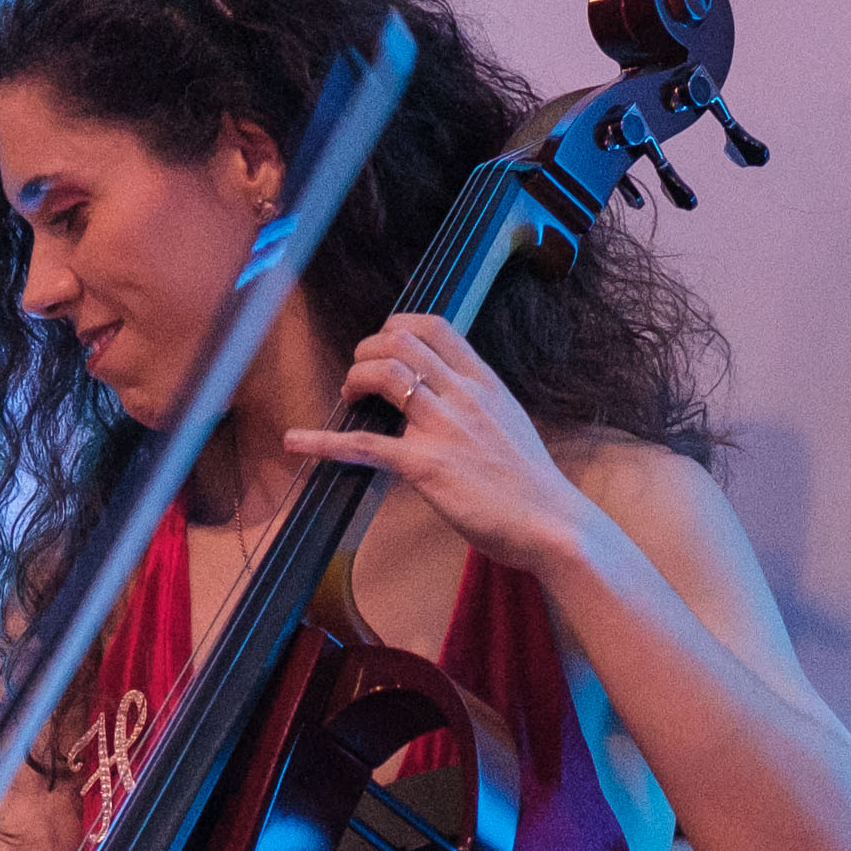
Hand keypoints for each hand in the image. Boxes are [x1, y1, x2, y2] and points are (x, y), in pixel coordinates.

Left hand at [280, 309, 587, 566]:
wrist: (553, 524)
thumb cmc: (531, 484)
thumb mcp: (509, 424)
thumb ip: (476, 404)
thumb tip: (443, 395)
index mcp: (484, 382)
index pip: (433, 326)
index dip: (395, 327)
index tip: (382, 347)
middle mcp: (463, 394)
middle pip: (400, 341)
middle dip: (366, 351)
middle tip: (358, 379)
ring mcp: (444, 428)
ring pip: (384, 373)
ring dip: (353, 379)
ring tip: (348, 398)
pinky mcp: (426, 466)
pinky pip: (365, 445)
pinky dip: (323, 441)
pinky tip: (296, 442)